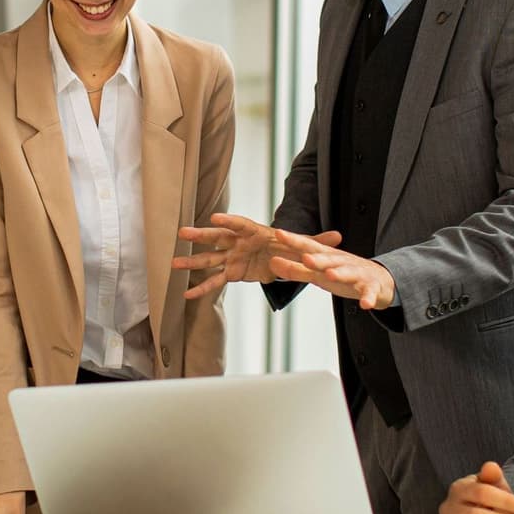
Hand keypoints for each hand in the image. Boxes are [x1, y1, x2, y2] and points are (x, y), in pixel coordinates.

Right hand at [174, 214, 341, 299]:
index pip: (241, 224)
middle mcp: (240, 242)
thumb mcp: (304, 247)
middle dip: (201, 235)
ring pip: (210, 259)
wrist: (281, 258)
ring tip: (174, 263)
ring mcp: (232, 257)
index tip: (215, 217)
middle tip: (183, 232)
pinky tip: (187, 295)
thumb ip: (317, 242)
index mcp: (255, 232)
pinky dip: (202, 289)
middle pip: (218, 238)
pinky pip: (215, 281)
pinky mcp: (232, 272)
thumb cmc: (288, 247)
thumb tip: (339, 236)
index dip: (229, 221)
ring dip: (192, 261)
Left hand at [267, 229, 398, 309]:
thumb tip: (272, 263)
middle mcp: (342, 262)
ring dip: (340, 273)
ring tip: (331, 275)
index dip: (294, 240)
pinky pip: (370, 293)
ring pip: (349, 272)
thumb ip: (295, 269)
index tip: (278, 233)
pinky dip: (368, 297)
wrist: (381, 281)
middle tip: (305, 257)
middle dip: (317, 258)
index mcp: (327, 257)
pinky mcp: (371, 287)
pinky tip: (365, 305)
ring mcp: (358, 273)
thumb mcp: (318, 273)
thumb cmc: (344, 275)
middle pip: (329, 258)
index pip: (308, 247)